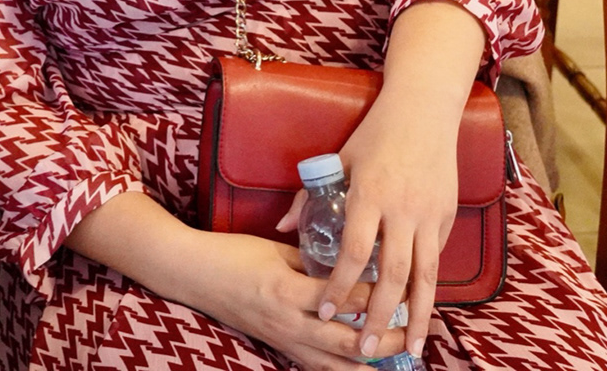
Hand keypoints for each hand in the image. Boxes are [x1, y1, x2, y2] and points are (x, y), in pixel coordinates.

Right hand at [187, 231, 394, 370]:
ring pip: (336, 367)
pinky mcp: (278, 349)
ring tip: (398, 361)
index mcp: (289, 289)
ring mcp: (283, 341)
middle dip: (386, 342)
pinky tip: (363, 370)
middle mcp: (289, 323)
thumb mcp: (276, 249)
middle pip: (349, 343)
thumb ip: (312, 259)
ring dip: (369, 367)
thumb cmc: (233, 254)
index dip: (377, 296)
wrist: (194, 274)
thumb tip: (348, 260)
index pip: (345, 300)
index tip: (402, 285)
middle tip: (411, 334)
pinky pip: (316, 369)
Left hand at [318, 103, 458, 361]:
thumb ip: (310, 196)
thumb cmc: (375, 133)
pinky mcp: (447, 215)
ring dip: (418, 316)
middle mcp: (402, 210)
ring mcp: (429, 214)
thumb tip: (285, 228)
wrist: (424, 110)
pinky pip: (437, 258)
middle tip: (366, 348)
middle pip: (392, 274)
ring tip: (413, 348)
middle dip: (379, 315)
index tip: (326, 312)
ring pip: (426, 276)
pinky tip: (422, 310)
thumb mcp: (338, 159)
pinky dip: (430, 287)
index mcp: (368, 196)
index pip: (353, 253)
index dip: (339, 287)